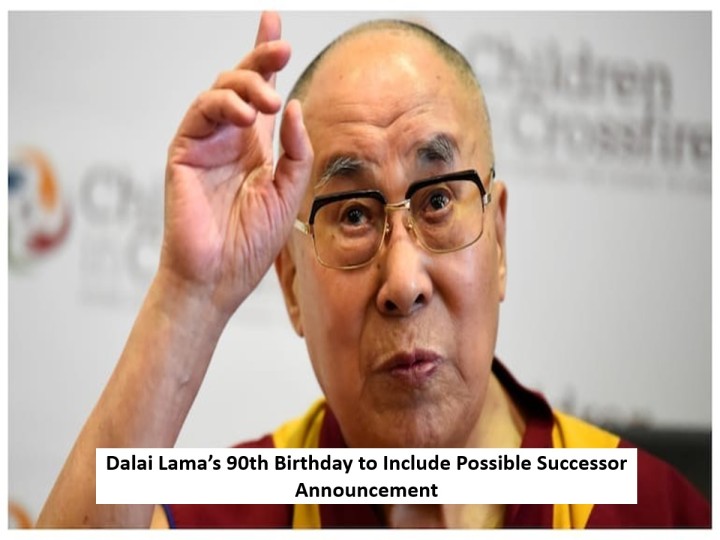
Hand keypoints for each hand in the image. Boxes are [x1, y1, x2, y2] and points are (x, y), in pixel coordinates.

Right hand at [160, 11, 311, 316]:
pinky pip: (201, 112)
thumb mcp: (289, 193)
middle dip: (261, 58)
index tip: (274, 22)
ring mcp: (206, 143)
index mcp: (256, 149)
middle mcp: (231, 140)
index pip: (263, 94)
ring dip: (247, 85)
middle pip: (243, 82)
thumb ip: (296, 151)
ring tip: (270, 102)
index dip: (266, 59)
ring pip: (221, 91)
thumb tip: (295, 106)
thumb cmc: (252, 243)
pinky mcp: (184, 150)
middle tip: (283, 47)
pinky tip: (247, 114)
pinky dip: (224, 104)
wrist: (218, 277)